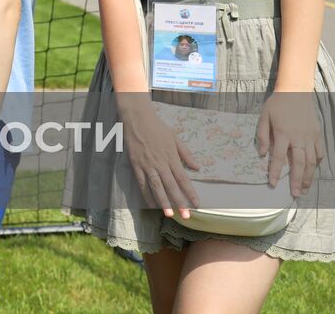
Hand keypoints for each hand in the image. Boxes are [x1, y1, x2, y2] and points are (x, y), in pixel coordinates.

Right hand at [120, 100, 199, 218]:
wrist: (138, 119)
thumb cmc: (158, 127)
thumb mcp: (175, 138)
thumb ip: (186, 154)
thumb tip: (198, 167)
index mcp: (171, 157)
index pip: (183, 179)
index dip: (190, 192)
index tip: (197, 204)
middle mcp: (160, 163)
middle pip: (171, 186)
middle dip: (179, 202)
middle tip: (186, 216)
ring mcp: (147, 165)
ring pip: (156, 187)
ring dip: (163, 201)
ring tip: (169, 214)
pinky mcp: (136, 165)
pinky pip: (142, 183)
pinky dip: (146, 194)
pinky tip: (151, 204)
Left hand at [257, 92, 322, 196]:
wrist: (296, 91)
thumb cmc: (277, 105)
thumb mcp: (264, 116)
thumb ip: (262, 135)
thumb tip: (262, 154)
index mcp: (283, 133)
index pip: (278, 157)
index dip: (275, 172)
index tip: (272, 184)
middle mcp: (298, 137)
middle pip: (298, 163)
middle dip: (296, 180)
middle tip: (294, 194)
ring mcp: (310, 137)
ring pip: (311, 161)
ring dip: (308, 176)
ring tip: (304, 189)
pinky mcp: (318, 135)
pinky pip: (320, 153)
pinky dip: (317, 164)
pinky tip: (312, 172)